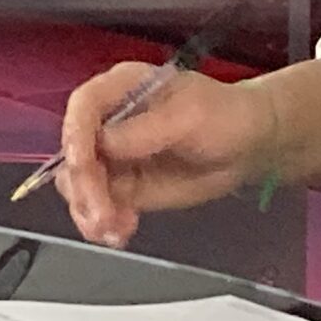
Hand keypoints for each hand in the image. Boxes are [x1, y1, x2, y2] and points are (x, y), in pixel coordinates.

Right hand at [53, 64, 274, 249]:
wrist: (247, 146)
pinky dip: (102, 223)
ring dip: (89, 211)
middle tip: (105, 217)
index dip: (75, 137)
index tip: (82, 168)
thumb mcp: (190, 116)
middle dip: (84, 187)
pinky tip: (122, 232)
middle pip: (73, 152)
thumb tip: (103, 145)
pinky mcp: (123, 186)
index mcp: (121, 87)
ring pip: (77, 184)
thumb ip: (145, 130)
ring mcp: (112, 156)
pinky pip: (98, 206)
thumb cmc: (223, 116)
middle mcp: (108, 120)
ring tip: (115, 231)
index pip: (82, 107)